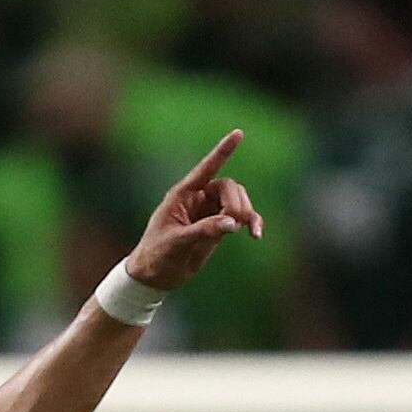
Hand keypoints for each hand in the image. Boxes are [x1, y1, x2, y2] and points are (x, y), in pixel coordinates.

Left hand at [126, 130, 261, 294]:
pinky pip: (241, 218)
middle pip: (228, 187)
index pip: (206, 168)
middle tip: (234, 222)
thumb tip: (233, 223)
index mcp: (182, 195)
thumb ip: (204, 231)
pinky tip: (256, 235)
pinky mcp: (218, 226)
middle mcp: (198, 198)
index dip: (222, 151)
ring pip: (238, 200)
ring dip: (246, 212)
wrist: (155, 277)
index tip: (238, 133)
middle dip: (235, 203)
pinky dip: (250, 223)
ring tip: (246, 230)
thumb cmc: (157, 256)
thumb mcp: (176, 243)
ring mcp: (209, 212)